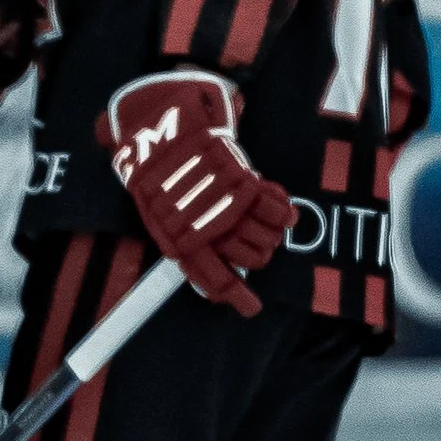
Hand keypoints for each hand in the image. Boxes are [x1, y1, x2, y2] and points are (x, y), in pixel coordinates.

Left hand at [98, 68, 291, 311]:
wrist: (157, 132)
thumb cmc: (154, 175)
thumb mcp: (159, 216)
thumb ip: (182, 244)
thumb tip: (203, 279)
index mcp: (182, 241)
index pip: (214, 278)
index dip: (235, 295)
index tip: (251, 309)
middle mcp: (207, 227)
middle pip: (251, 259)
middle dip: (258, 256)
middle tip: (257, 245)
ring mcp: (227, 206)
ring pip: (266, 238)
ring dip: (272, 235)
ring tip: (267, 225)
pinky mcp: (242, 183)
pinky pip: (273, 208)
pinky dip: (282, 211)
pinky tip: (286, 213)